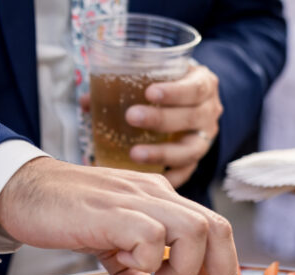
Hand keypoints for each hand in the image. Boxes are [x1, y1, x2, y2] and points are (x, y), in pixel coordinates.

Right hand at [0, 157, 236, 274]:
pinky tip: (124, 264)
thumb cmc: (64, 213)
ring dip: (183, 267)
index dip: (222, 265)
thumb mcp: (109, 242)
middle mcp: (156, 194)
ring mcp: (136, 200)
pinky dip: (147, 262)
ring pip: (195, 230)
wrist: (21, 189)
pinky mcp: (112, 212)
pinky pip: (152, 237)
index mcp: (161, 198)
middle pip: (218, 227)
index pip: (214, 226)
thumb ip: (134, 268)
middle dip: (220, 272)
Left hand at [124, 63, 222, 187]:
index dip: (174, 92)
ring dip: (162, 153)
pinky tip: (148, 179)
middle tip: (131, 117)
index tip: (149, 92)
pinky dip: (168, 177)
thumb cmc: (169, 86)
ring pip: (190, 150)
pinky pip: (185, 172)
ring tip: (134, 154)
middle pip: (191, 118)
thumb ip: (125, 83)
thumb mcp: (156, 76)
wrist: (191, 102)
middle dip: (161, 119)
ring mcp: (205, 139)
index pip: (195, 88)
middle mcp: (209, 113)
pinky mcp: (196, 160)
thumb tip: (86, 102)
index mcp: (203, 85)